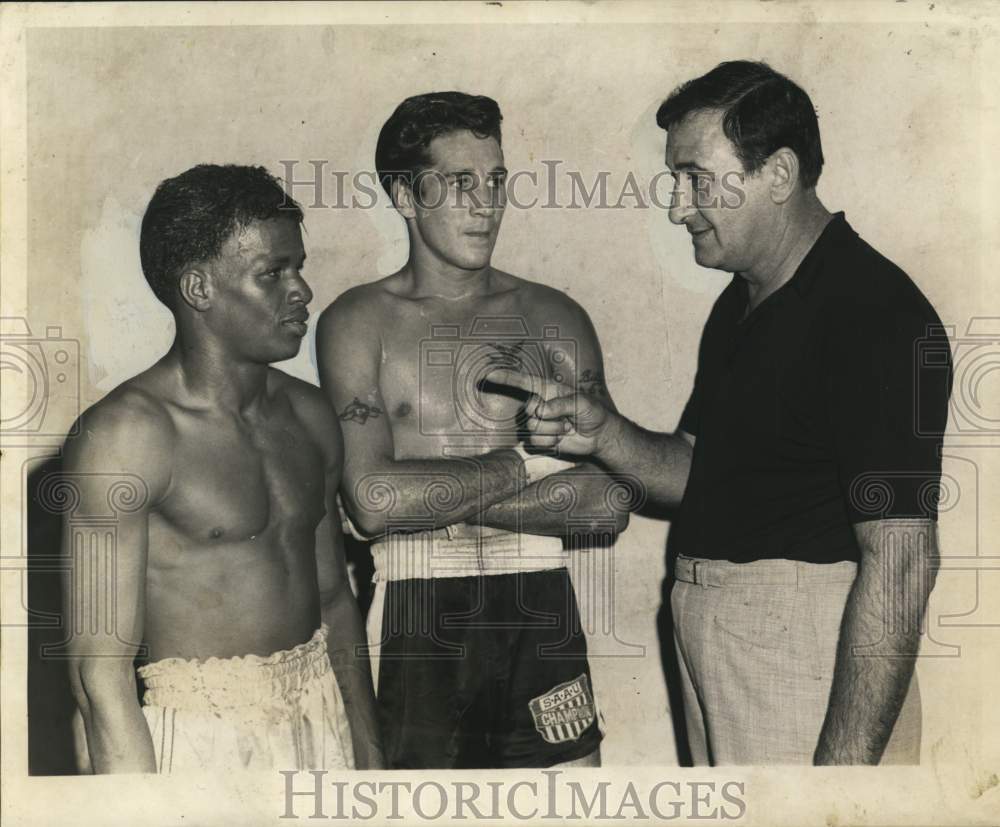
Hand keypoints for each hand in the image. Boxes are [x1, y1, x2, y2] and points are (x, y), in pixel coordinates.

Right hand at [486, 368, 612, 456]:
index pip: (523, 382)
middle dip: (549, 417)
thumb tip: (540, 411)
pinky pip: (535, 442)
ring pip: (532, 428)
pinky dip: (551, 442)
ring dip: (554, 430)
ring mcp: (537, 423)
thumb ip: (561, 404)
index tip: (489, 376)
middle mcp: (538, 405)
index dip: (505, 379)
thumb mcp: (582, 402)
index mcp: (547, 390)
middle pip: (528, 410)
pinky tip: (561, 438)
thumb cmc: (592, 412)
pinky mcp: (539, 439)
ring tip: (566, 427)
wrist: (597, 435)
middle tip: (567, 418)